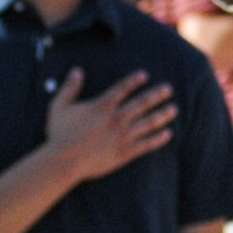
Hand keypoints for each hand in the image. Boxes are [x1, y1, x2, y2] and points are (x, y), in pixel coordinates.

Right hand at [42, 68, 176, 182]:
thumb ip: (69, 88)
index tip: (145, 75)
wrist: (64, 162)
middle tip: (168, 89)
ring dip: (162, 115)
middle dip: (157, 94)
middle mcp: (116, 118)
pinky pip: (146, 145)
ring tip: (174, 109)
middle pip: (142, 103)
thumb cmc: (59, 134)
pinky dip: (158, 139)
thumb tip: (77, 70)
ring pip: (148, 123)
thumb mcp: (59, 107)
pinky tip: (168, 134)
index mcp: (102, 106)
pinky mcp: (124, 153)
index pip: (123, 88)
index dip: (134, 80)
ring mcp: (122, 136)